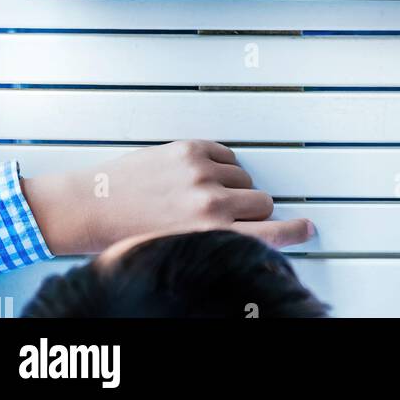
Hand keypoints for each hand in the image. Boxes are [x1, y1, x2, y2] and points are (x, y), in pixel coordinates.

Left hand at [21, 141, 314, 254]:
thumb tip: (245, 233)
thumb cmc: (130, 237)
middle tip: (223, 214)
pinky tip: (196, 176)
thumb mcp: (180, 250)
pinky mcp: (191, 149)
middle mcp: (210, 206)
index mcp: (208, 236)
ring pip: (245, 178)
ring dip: (231, 186)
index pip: (268, 234)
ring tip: (200, 196)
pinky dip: (219, 164)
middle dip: (249, 209)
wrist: (93, 208)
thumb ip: (214, 241)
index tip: (306, 226)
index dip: (292, 231)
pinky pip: (228, 155)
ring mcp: (201, 174)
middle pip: (262, 202)